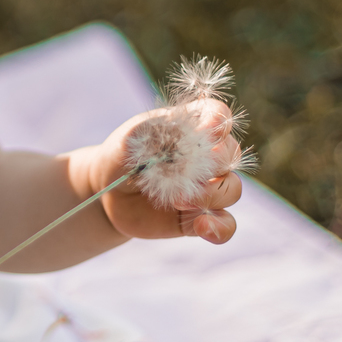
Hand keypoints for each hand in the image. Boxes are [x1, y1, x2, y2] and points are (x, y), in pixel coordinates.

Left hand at [89, 98, 243, 243]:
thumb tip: (186, 144)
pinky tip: (202, 228)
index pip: (218, 114)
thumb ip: (154, 135)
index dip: (219, 121)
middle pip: (230, 153)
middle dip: (213, 163)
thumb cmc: (121, 158)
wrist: (109, 194)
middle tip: (181, 174)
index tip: (207, 132)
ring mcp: (207, 187)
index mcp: (190, 126)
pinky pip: (226, 224)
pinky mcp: (201, 216)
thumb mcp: (127, 140)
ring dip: (210, 195)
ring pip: (232, 189)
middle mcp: (206, 155)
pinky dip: (220, 228)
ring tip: (178, 201)